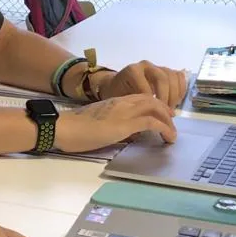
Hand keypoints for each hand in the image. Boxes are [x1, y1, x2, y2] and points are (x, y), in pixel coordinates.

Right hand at [55, 94, 176, 152]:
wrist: (63, 127)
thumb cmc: (73, 128)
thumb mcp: (96, 122)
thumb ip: (110, 123)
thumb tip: (121, 133)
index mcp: (114, 101)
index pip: (140, 98)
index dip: (154, 106)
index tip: (160, 117)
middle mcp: (122, 103)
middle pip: (152, 100)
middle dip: (165, 111)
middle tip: (171, 124)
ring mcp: (125, 112)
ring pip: (156, 108)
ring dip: (168, 121)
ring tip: (172, 134)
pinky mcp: (126, 124)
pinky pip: (152, 123)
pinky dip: (165, 129)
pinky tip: (168, 138)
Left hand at [94, 60, 187, 107]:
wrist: (118, 84)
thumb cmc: (117, 94)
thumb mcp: (119, 100)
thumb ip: (131, 107)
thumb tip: (143, 124)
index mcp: (132, 71)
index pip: (147, 86)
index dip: (152, 103)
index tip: (154, 116)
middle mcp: (145, 65)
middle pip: (162, 78)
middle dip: (166, 98)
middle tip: (166, 114)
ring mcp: (157, 66)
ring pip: (173, 77)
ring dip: (175, 95)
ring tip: (170, 110)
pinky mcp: (166, 70)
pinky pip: (179, 77)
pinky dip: (180, 90)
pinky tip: (176, 102)